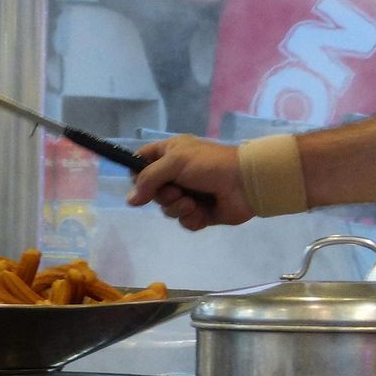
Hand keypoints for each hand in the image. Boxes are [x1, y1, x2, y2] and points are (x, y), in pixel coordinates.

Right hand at [127, 134, 253, 229]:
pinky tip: (202, 212)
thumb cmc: (210, 164)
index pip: (141, 162)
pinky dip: (191, 218)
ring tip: (193, 202)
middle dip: (163, 195)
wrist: (245, 183)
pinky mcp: (200, 212)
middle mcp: (177, 173)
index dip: (137, 173)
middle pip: (152, 191)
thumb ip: (149, 178)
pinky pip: (184, 221)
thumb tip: (130, 200)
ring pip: (167, 209)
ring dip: (178, 208)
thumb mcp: (176, 161)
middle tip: (177, 191)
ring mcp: (188, 194)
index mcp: (171, 154)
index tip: (141, 182)